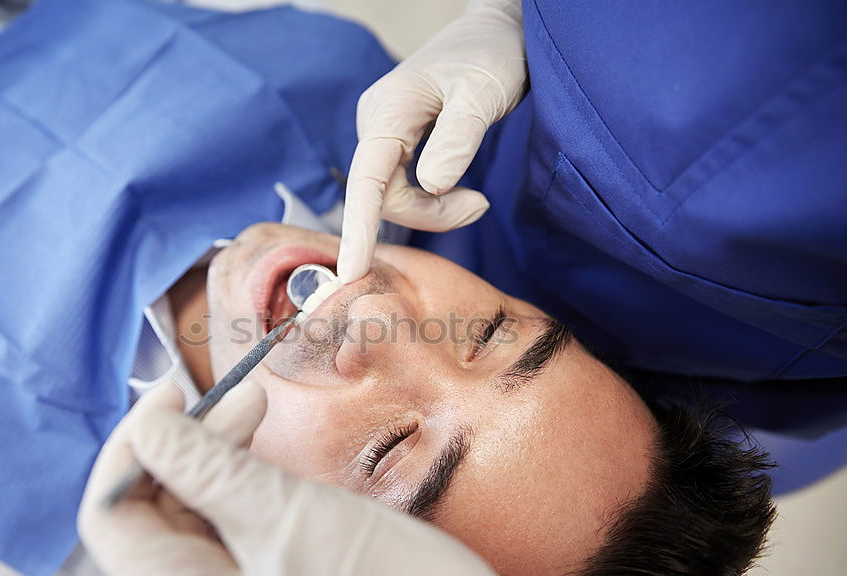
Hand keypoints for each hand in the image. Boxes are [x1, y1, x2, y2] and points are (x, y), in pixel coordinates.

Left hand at [78, 381, 658, 575]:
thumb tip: (149, 424)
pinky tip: (269, 468)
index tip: (177, 391)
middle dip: (184, 448)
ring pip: (189, 532)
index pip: (112, 518)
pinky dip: (239, 501)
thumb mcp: (294, 515)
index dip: (134, 443)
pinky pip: (225, 552)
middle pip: (150, 523)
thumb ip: (206, 468)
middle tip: (245, 399)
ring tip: (261, 421)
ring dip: (214, 468)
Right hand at [338, 0, 529, 282]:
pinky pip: (401, 187)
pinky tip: (463, 192)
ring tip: (479, 200)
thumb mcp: (483, 94)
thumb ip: (457, 140)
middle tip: (481, 206)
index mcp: (389, 111)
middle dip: (430, 215)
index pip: (366, 180)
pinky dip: (433, 200)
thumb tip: (432, 186)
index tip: (351, 273)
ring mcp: (383, 134)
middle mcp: (375, 124)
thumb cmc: (491, 55)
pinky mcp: (395, 143)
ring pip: (393, 196)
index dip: (358, 229)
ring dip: (435, 211)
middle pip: (382, 197)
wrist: (495, 31)